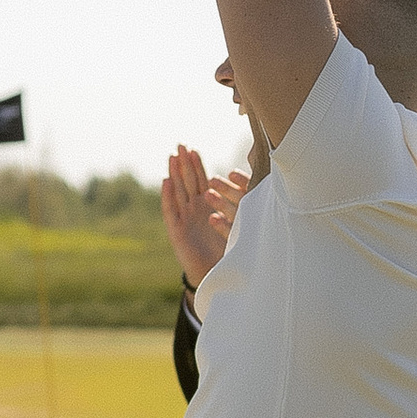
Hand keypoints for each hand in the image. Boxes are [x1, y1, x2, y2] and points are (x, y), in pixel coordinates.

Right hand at [160, 144, 241, 286]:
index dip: (196, 166)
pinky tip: (166, 181)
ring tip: (172, 157)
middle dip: (184, 164)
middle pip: (187, 182)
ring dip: (175, 174)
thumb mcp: (234, 223)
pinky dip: (168, 196)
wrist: (214, 273)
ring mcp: (183, 219)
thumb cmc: (224, 249)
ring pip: (178, 192)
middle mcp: (193, 210)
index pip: (200, 181)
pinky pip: (171, 210)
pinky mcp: (176, 231)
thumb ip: (236, 206)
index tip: (194, 150)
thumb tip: (250, 185)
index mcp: (206, 206)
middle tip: (180, 145)